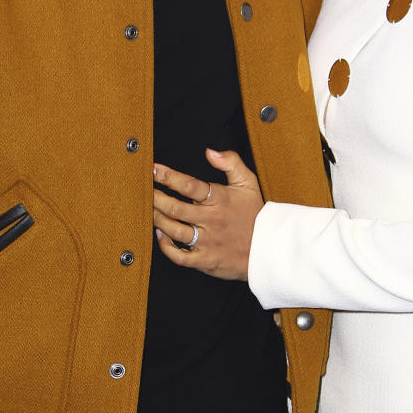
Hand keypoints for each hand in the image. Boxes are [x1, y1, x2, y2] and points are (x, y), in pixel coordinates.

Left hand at [152, 148, 263, 280]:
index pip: (189, 185)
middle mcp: (211, 220)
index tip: (153, 169)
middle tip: (144, 191)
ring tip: (148, 210)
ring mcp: (207, 241)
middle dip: (156, 198)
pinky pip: (179, 256)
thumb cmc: (255, 215)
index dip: (168, 176)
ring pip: (174, 230)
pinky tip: (160, 235)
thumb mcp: (248, 183)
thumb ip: (231, 162)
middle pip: (175, 208)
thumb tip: (210, 152)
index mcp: (220, 200)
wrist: (269, 249)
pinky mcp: (205, 260)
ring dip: (157, 219)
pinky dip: (165, 246)